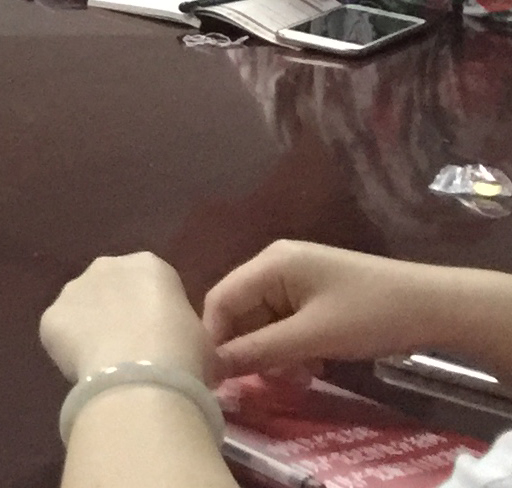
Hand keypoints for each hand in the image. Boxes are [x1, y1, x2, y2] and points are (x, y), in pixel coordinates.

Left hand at [42, 253, 212, 383]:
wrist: (141, 374)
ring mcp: (72, 290)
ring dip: (91, 332)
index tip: (161, 339)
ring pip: (81, 311)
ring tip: (110, 366)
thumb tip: (183, 352)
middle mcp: (105, 267)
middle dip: (117, 315)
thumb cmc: (183, 353)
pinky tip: (90, 372)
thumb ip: (186, 334)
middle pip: (109, 289)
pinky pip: (61, 336)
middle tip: (132, 351)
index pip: (150, 283)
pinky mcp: (50, 317)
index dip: (154, 313)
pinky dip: (71, 353)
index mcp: (148, 265)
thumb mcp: (203, 341)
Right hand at [203, 241, 473, 378]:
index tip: (217, 378)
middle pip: (242, 311)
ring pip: (266, 321)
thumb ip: (259, 350)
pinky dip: (293, 346)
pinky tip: (312, 367)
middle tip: (267, 384)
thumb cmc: (370, 315)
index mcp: (271, 264)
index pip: (221, 300)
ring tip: (298, 377)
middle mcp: (278, 266)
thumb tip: (211, 367)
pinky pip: (288, 322)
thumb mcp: (313, 336)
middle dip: (251, 349)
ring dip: (275, 352)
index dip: (214, 338)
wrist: (437, 306)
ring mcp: (299, 279)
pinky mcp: (318, 295)